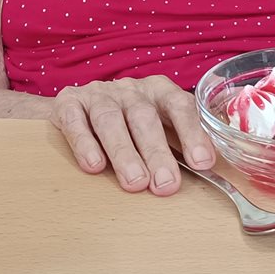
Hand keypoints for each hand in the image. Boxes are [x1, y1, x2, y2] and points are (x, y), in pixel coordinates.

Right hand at [50, 76, 214, 195]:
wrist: (73, 108)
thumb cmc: (126, 125)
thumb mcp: (155, 128)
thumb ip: (176, 146)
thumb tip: (207, 175)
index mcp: (158, 91)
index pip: (179, 106)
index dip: (192, 133)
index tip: (202, 163)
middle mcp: (130, 90)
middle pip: (144, 117)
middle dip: (157, 152)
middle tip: (165, 184)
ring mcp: (98, 94)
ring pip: (110, 119)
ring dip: (124, 152)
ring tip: (134, 182)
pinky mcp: (67, 102)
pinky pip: (75, 120)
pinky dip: (84, 143)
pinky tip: (94, 166)